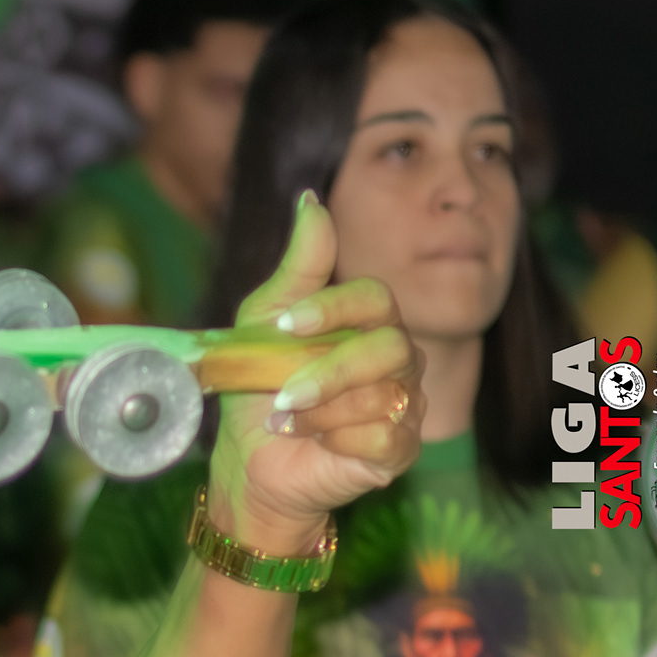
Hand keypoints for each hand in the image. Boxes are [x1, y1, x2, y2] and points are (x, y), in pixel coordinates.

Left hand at [208, 191, 422, 552]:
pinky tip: (310, 442)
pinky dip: (336, 440)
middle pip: (390, 348)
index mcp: (368, 322)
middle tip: (283, 390)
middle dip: (330, 370)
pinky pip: (384, 438)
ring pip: (383, 397)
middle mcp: (397, 360)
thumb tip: (311, 199)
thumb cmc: (259, 383)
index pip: (376, 298)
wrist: (252, 458)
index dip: (334, 308)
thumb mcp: (266, 320)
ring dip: (320, 411)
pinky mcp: (398, 451)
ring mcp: (405, 405)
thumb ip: (300, 265)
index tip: (285, 325)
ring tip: (284, 418)